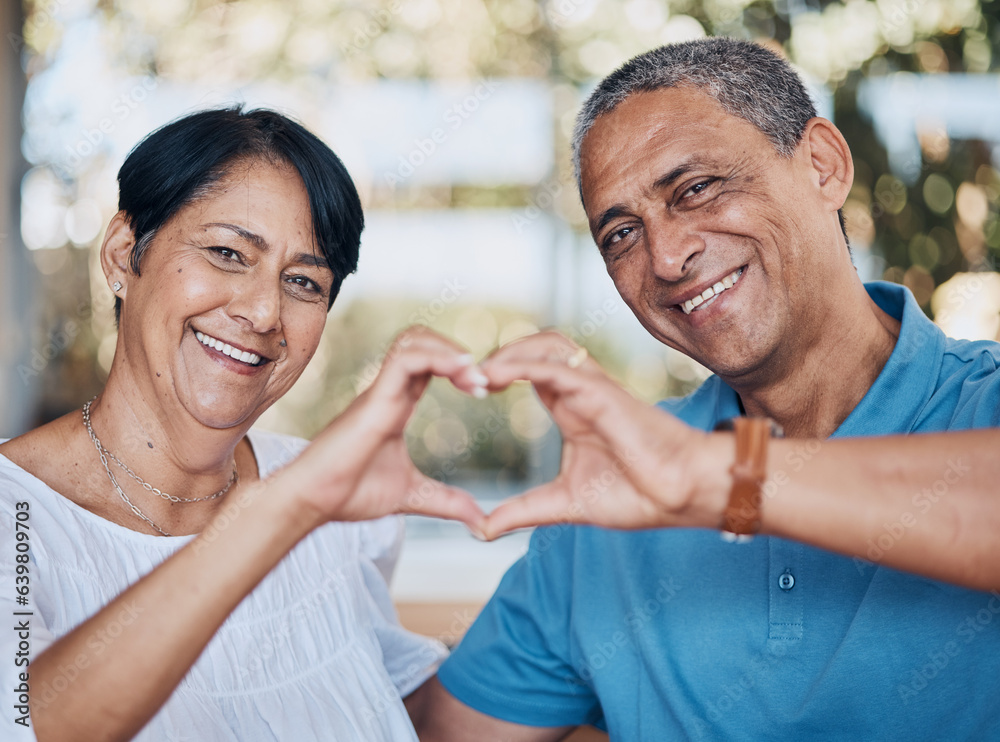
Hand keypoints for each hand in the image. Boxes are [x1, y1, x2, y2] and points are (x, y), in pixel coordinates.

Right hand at [276, 326, 487, 534]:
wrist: (313, 502)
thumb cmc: (350, 493)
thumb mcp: (414, 495)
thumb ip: (447, 503)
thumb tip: (481, 523)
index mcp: (397, 404)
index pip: (428, 363)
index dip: (459, 367)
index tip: (483, 391)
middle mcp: (389, 391)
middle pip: (421, 340)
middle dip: (456, 350)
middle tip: (482, 382)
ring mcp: (380, 392)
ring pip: (413, 341)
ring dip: (450, 350)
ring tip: (476, 377)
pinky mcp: (374, 400)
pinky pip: (405, 361)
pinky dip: (437, 358)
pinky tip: (462, 372)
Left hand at [479, 332, 731, 537]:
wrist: (682, 496)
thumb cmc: (636, 495)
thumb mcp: (563, 504)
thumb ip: (522, 511)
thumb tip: (481, 530)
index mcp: (570, 409)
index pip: (529, 372)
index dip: (497, 373)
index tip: (468, 391)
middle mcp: (580, 391)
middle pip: (535, 348)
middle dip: (499, 354)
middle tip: (465, 377)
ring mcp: (592, 388)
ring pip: (547, 346)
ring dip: (509, 352)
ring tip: (478, 374)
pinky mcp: (602, 393)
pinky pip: (559, 366)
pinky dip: (524, 364)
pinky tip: (496, 375)